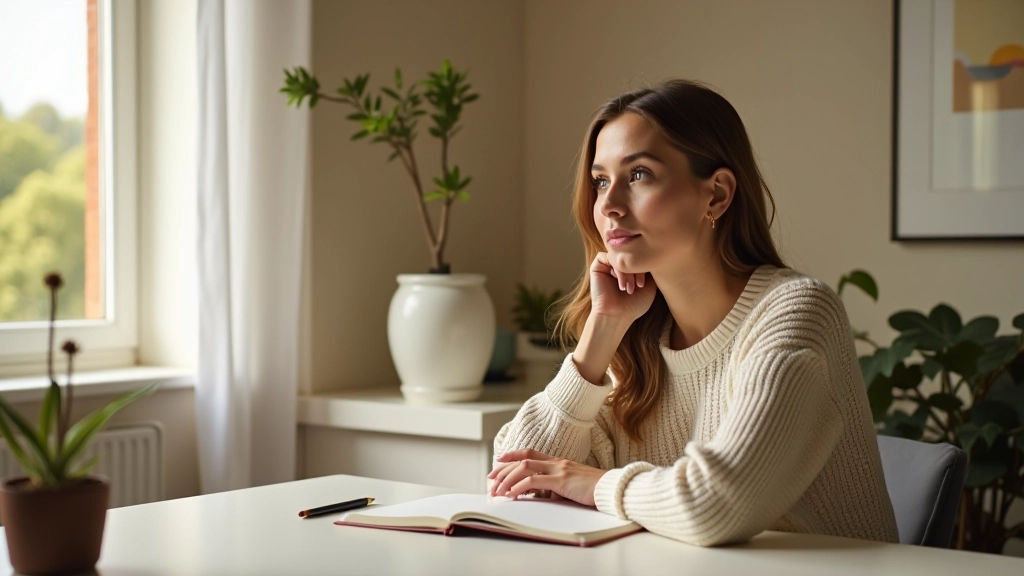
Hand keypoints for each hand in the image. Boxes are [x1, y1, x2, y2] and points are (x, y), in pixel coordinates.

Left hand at [487, 449, 605, 506]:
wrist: (612, 488)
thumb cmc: (595, 490)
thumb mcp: (572, 486)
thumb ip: (558, 487)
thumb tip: (544, 495)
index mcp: (559, 462)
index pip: (531, 454)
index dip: (513, 455)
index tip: (500, 459)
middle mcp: (556, 462)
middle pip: (523, 460)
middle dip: (504, 468)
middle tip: (491, 478)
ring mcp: (558, 470)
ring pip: (524, 468)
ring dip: (507, 479)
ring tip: (497, 490)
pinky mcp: (561, 480)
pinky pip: (533, 482)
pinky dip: (518, 488)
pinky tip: (510, 495)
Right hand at [589, 252, 656, 321]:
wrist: (617, 316)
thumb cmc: (634, 305)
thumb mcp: (650, 285)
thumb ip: (651, 268)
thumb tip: (652, 254)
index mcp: (630, 267)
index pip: (640, 254)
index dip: (645, 265)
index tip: (644, 284)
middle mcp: (619, 265)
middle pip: (630, 253)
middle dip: (636, 269)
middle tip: (638, 285)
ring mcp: (608, 264)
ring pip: (620, 255)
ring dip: (627, 271)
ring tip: (629, 288)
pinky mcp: (597, 266)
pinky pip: (607, 257)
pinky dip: (616, 269)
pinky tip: (619, 283)